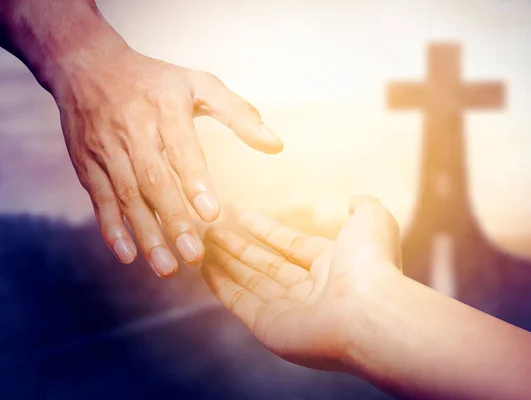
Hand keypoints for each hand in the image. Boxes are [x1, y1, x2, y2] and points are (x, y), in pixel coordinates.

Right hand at [52, 44, 282, 276]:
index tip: (212, 214)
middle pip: (152, 180)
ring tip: (167, 267)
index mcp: (165, 108)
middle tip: (194, 255)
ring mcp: (106, 149)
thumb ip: (239, 114)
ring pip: (126, 196)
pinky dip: (112, 229)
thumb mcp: (199, 84)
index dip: (195, 181)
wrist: (86, 66)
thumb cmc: (155, 81)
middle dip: (173, 219)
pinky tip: (129, 256)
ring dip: (146, 234)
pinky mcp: (87, 164)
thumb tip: (275, 145)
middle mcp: (132, 129)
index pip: (181, 148)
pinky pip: (100, 200)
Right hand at [203, 196, 403, 370]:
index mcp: (331, 264)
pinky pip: (239, 302)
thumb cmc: (371, 264)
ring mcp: (287, 310)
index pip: (290, 245)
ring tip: (202, 244)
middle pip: (266, 265)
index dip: (266, 231)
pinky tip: (204, 268)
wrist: (369, 312)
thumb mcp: (372, 220)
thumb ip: (363, 206)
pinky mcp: (268, 327)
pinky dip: (220, 286)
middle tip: (213, 231)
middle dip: (239, 248)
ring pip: (249, 282)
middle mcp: (308, 290)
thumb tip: (354, 199)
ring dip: (226, 263)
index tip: (242, 217)